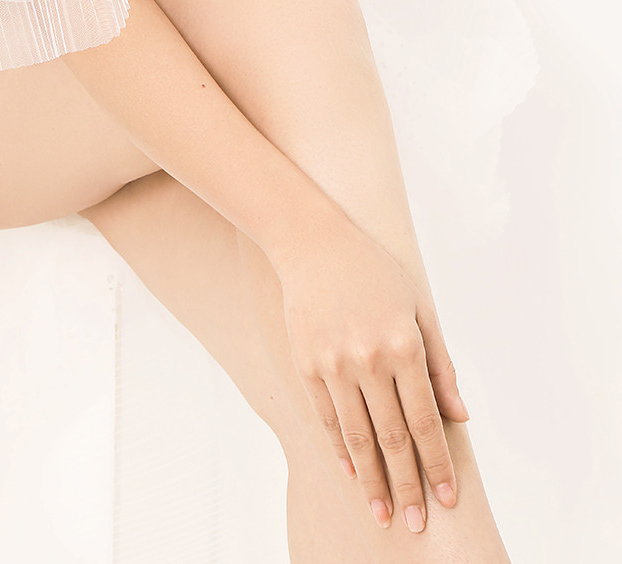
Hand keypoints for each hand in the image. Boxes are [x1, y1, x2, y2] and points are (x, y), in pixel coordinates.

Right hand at [274, 205, 469, 533]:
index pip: (426, 420)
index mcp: (404, 345)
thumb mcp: (418, 308)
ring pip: (357, 436)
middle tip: (417, 523)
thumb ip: (440, 364)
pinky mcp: (307, 363)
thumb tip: (460, 415)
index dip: (439, 464)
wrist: (313, 242)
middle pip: (393, 437)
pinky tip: (352, 472)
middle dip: (408, 485)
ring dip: (372, 480)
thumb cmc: (374, 272)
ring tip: (383, 512)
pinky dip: (340, 449)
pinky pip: (326, 417)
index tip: (449, 498)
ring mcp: (334, 363)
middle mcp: (369, 359)